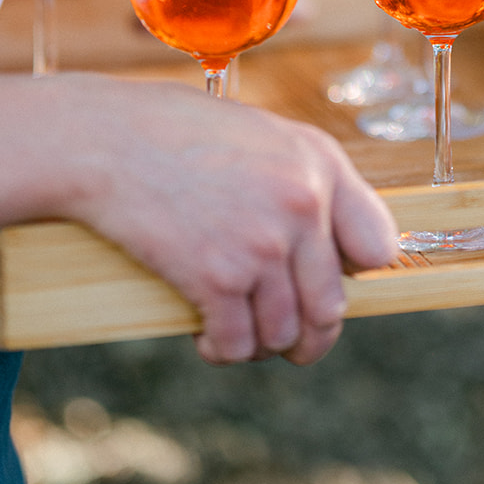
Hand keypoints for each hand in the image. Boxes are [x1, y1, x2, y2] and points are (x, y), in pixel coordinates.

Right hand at [71, 78, 397, 365]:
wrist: (104, 139)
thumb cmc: (174, 131)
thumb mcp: (259, 134)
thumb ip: (300, 177)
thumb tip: (324, 241)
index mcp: (320, 164)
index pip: (378, 245)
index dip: (355, 274)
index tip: (328, 285)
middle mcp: (303, 204)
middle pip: (330, 307)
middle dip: (309, 337)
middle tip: (288, 343)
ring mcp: (262, 245)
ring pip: (283, 334)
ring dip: (260, 346)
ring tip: (237, 335)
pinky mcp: (217, 278)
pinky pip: (237, 343)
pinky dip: (223, 351)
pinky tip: (208, 340)